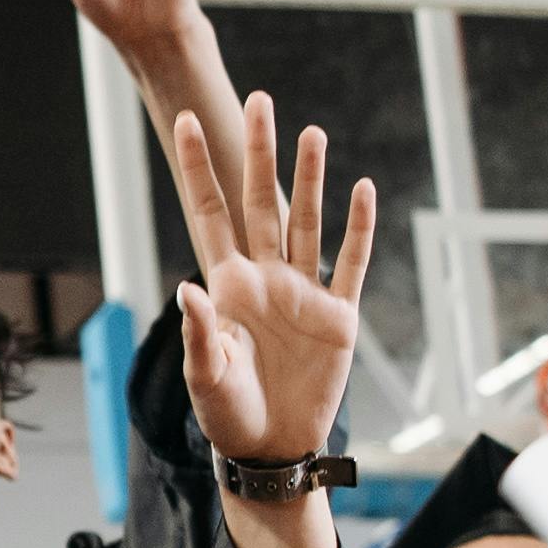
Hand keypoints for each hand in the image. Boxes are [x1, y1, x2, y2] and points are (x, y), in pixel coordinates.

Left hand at [163, 96, 379, 466]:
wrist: (271, 448)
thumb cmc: (227, 414)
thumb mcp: (204, 376)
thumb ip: (197, 331)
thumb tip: (185, 288)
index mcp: (225, 285)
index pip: (209, 211)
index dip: (198, 168)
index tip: (185, 121)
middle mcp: (263, 277)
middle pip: (260, 201)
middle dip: (259, 152)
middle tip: (260, 100)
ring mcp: (302, 292)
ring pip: (306, 221)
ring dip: (310, 178)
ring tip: (312, 132)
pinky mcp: (337, 317)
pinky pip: (349, 264)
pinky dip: (357, 228)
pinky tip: (362, 189)